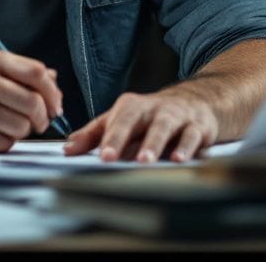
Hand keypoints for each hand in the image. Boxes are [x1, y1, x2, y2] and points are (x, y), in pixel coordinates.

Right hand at [0, 47, 62, 151]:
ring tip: (7, 126)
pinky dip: (4, 142)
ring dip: (21, 132)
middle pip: (33, 102)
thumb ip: (20, 73)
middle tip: (39, 122)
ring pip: (22, 126)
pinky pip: (5, 143)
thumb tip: (54, 81)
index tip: (55, 105)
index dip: (53, 92)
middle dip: (43, 117)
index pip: (36, 72)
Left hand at [62, 89, 218, 162]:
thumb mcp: (122, 121)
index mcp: (131, 106)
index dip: (109, 138)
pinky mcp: (198, 126)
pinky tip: (180, 160)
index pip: (117, 121)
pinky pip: (193, 136)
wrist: (196, 103)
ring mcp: (176, 116)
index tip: (101, 156)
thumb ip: (94, 135)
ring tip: (145, 160)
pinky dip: (187, 148)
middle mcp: (153, 108)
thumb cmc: (150, 117)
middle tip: (113, 159)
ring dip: (155, 144)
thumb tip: (67, 149)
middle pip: (137, 121)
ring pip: (166, 127)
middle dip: (124, 138)